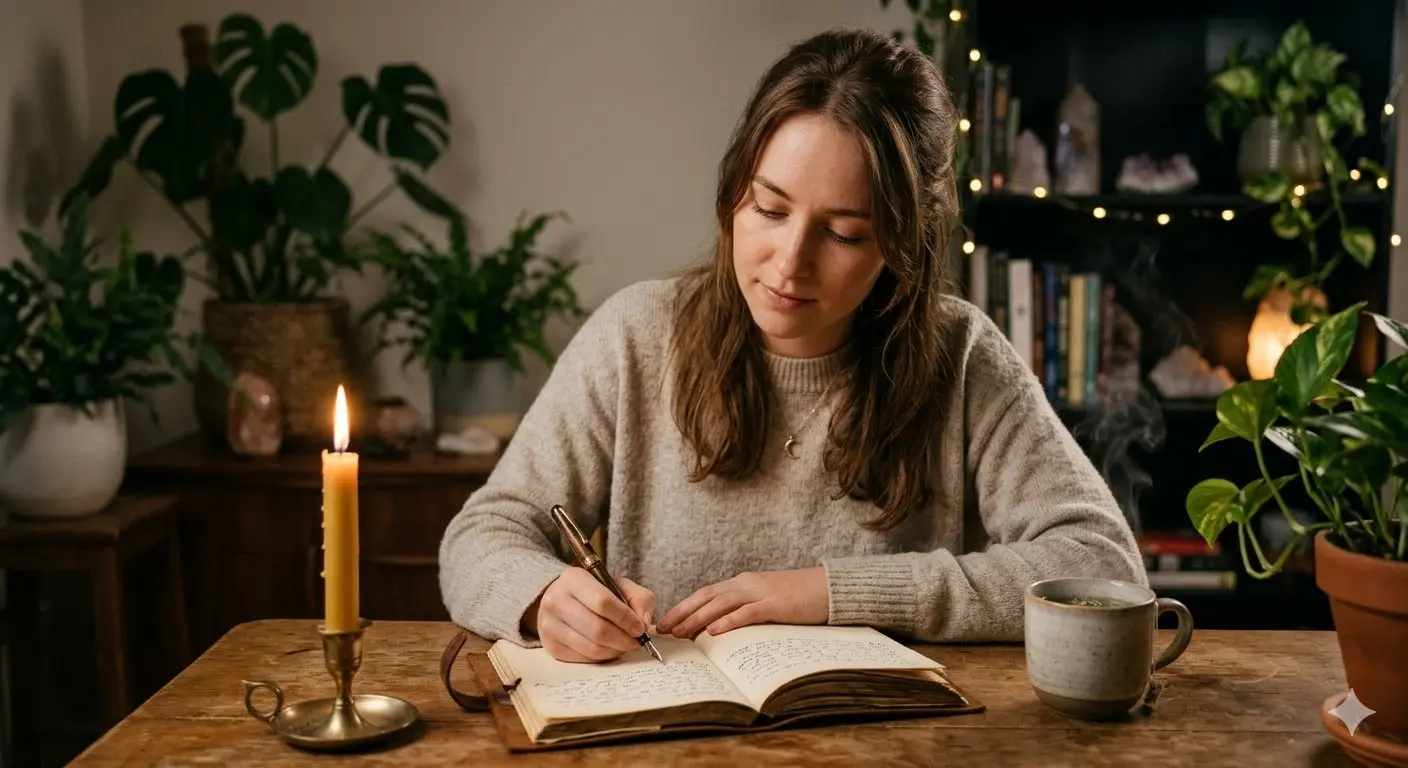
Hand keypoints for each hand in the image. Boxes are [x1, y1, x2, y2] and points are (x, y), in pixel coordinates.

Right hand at [528, 567, 656, 662]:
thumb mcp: (619, 586)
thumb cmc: (596, 593)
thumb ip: (640, 599)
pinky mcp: (551, 646)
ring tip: (625, 645)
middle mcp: (556, 600)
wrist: (563, 601)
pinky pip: (584, 658)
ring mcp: (549, 625)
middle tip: (637, 642)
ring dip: (616, 650)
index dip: (626, 619)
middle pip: (598, 629)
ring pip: (592, 647)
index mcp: (573, 579)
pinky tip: (610, 648)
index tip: (640, 628)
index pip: (603, 602)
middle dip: (624, 639)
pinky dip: (603, 657)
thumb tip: (644, 623)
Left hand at [656, 567, 828, 638]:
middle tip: (663, 629)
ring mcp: (760, 592)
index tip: (666, 622)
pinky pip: (747, 613)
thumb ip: (742, 612)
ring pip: (721, 604)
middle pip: (706, 597)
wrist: (828, 588)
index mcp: (741, 584)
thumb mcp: (764, 603)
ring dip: (698, 618)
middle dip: (682, 613)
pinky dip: (729, 621)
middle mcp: (746, 584)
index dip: (683, 607)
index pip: (705, 594)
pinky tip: (714, 631)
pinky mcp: (776, 604)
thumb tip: (717, 632)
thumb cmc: (797, 599)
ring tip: (681, 632)